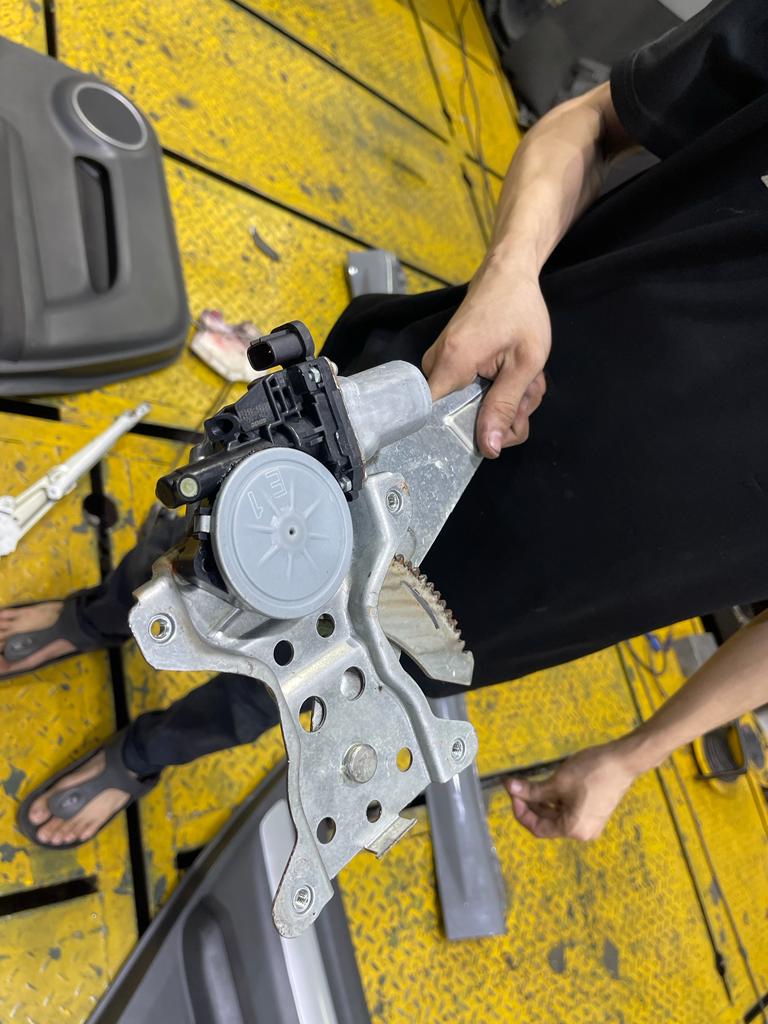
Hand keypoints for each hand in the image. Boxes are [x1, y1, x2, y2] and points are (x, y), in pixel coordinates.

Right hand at [422, 263, 550, 457]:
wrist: (507, 274)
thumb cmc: (519, 311)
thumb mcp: (525, 362)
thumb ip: (505, 407)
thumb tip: (490, 449)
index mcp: (452, 364)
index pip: (435, 421)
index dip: (466, 435)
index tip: (498, 432)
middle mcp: (435, 366)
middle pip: (461, 418)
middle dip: (503, 413)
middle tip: (529, 392)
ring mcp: (438, 364)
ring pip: (470, 407)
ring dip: (505, 399)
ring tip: (525, 376)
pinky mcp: (446, 364)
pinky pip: (469, 393)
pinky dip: (497, 389)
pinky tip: (513, 373)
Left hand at [504, 740, 639, 840]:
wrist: (623, 760)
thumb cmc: (592, 772)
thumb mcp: (558, 781)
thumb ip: (533, 790)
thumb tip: (510, 788)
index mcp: (574, 829)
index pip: (538, 828)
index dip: (521, 811)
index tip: (512, 793)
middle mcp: (583, 832)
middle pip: (547, 823)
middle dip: (530, 804)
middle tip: (516, 786)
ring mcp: (590, 823)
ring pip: (557, 816)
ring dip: (541, 801)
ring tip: (528, 784)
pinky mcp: (594, 812)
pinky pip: (568, 811)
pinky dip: (555, 800)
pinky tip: (547, 786)